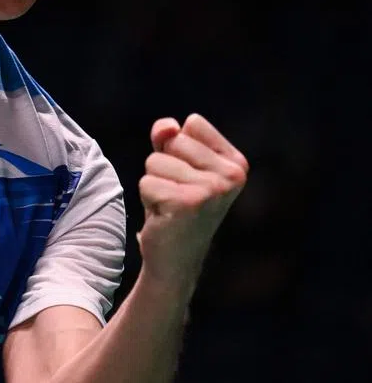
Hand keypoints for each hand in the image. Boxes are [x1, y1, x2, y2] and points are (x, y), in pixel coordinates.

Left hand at [136, 113, 248, 294]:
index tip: (187, 176)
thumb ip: (169, 137)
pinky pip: (146, 182)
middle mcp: (231, 176)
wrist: (176, 258)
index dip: (178, 147)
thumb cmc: (176, 206)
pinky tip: (165, 215)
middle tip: (177, 194)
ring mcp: (212, 190)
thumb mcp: (175, 164)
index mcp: (236, 163)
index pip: (193, 124)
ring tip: (170, 205)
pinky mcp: (188, 203)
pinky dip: (148, 199)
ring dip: (154, 183)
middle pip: (173, 140)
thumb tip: (167, 126)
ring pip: (155, 161)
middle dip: (163, 165)